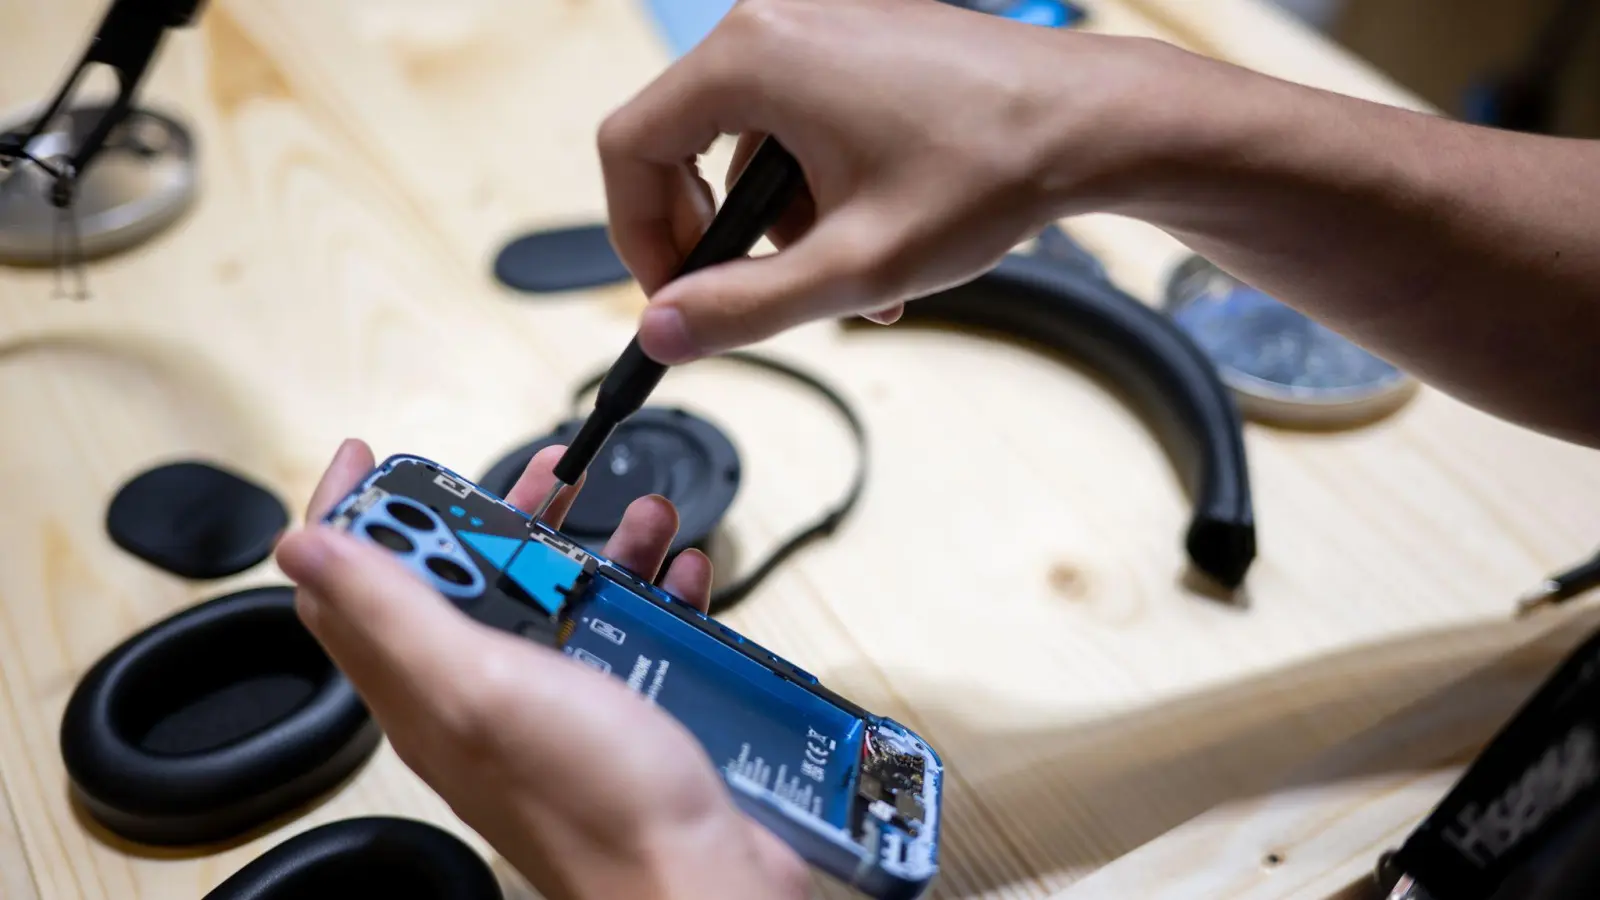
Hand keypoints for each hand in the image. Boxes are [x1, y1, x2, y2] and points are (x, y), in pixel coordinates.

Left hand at [274, 440, 809, 899]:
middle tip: (536, 469)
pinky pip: (622, 634)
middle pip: (458, 585)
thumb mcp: (479, 686)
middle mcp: (480, 699)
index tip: (369, 453)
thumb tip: (303, 544)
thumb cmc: (596, 803)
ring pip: (550, 601)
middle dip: (490, 513)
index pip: (350, 593)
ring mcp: (552, 707)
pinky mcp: (618, 716)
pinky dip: (647, 593)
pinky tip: (678, 573)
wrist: (698, 883)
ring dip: (583, 545)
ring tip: (631, 508)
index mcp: (424, 691)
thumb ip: (392, 612)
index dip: (349, 514)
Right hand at [598, 0, 1170, 362]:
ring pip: (749, 145)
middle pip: (683, 144)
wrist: (1096, 123)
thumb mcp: (854, 264)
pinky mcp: (858, 39)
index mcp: (753, 57)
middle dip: (722, 238)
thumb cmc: (990, 171)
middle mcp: (776, 23)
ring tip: (855, 280)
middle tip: (760, 299)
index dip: (639, 237)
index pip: (630, 147)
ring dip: (784, 227)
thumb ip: (742, 308)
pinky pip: (800, 121)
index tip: (676, 299)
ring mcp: (820, 24)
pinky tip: (878, 240)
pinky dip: (819, 189)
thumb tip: (660, 332)